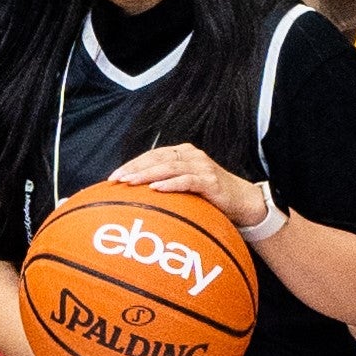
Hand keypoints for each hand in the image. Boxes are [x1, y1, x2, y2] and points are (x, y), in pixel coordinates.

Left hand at [112, 139, 261, 229]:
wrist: (242, 202)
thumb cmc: (210, 196)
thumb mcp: (186, 186)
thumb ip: (166, 184)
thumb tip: (135, 196)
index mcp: (182, 153)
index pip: (152, 155)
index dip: (132, 164)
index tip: (113, 177)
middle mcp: (191, 155)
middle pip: (157, 159)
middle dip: (134, 168)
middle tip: (116, 179)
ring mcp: (202, 167)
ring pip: (169, 167)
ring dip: (147, 174)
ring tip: (130, 182)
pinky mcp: (210, 181)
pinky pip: (187, 181)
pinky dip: (170, 184)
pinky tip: (155, 189)